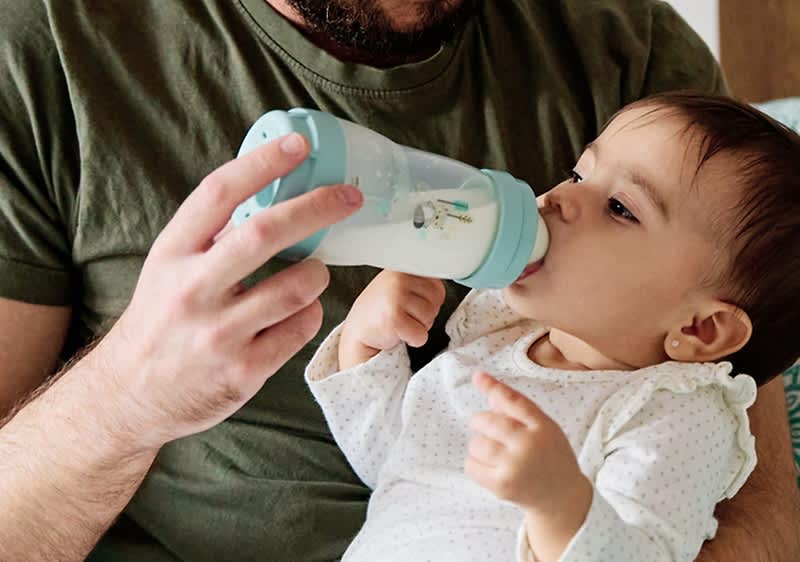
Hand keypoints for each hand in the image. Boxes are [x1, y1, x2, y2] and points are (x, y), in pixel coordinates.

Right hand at [91, 133, 362, 449]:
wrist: (131, 394)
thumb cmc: (161, 320)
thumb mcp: (170, 269)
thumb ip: (213, 236)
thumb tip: (276, 193)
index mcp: (173, 254)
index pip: (219, 194)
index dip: (263, 163)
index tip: (299, 146)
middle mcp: (193, 290)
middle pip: (264, 233)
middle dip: (316, 207)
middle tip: (349, 197)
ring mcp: (219, 333)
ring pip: (298, 287)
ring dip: (318, 273)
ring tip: (312, 274)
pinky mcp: (244, 370)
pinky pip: (302, 328)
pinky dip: (311, 313)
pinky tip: (297, 313)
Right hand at [339, 270, 444, 367]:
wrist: (359, 331)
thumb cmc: (381, 310)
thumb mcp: (401, 286)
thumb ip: (421, 281)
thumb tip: (445, 284)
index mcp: (403, 268)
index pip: (437, 286)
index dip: (428, 300)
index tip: (411, 303)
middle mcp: (399, 278)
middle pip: (436, 302)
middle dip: (424, 314)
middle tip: (404, 314)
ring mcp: (396, 296)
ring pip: (430, 317)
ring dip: (418, 326)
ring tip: (400, 322)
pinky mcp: (394, 318)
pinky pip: (421, 335)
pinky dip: (412, 340)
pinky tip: (397, 333)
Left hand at [464, 371, 588, 514]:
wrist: (561, 496)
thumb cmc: (548, 455)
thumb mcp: (543, 427)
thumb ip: (516, 408)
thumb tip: (486, 387)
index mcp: (542, 426)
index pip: (514, 401)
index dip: (494, 387)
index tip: (478, 376)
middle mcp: (529, 444)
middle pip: (486, 421)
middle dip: (480, 422)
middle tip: (487, 430)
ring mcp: (515, 466)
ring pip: (476, 444)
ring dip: (479, 446)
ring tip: (495, 453)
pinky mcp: (502, 485)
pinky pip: (471, 465)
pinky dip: (475, 464)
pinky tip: (491, 467)